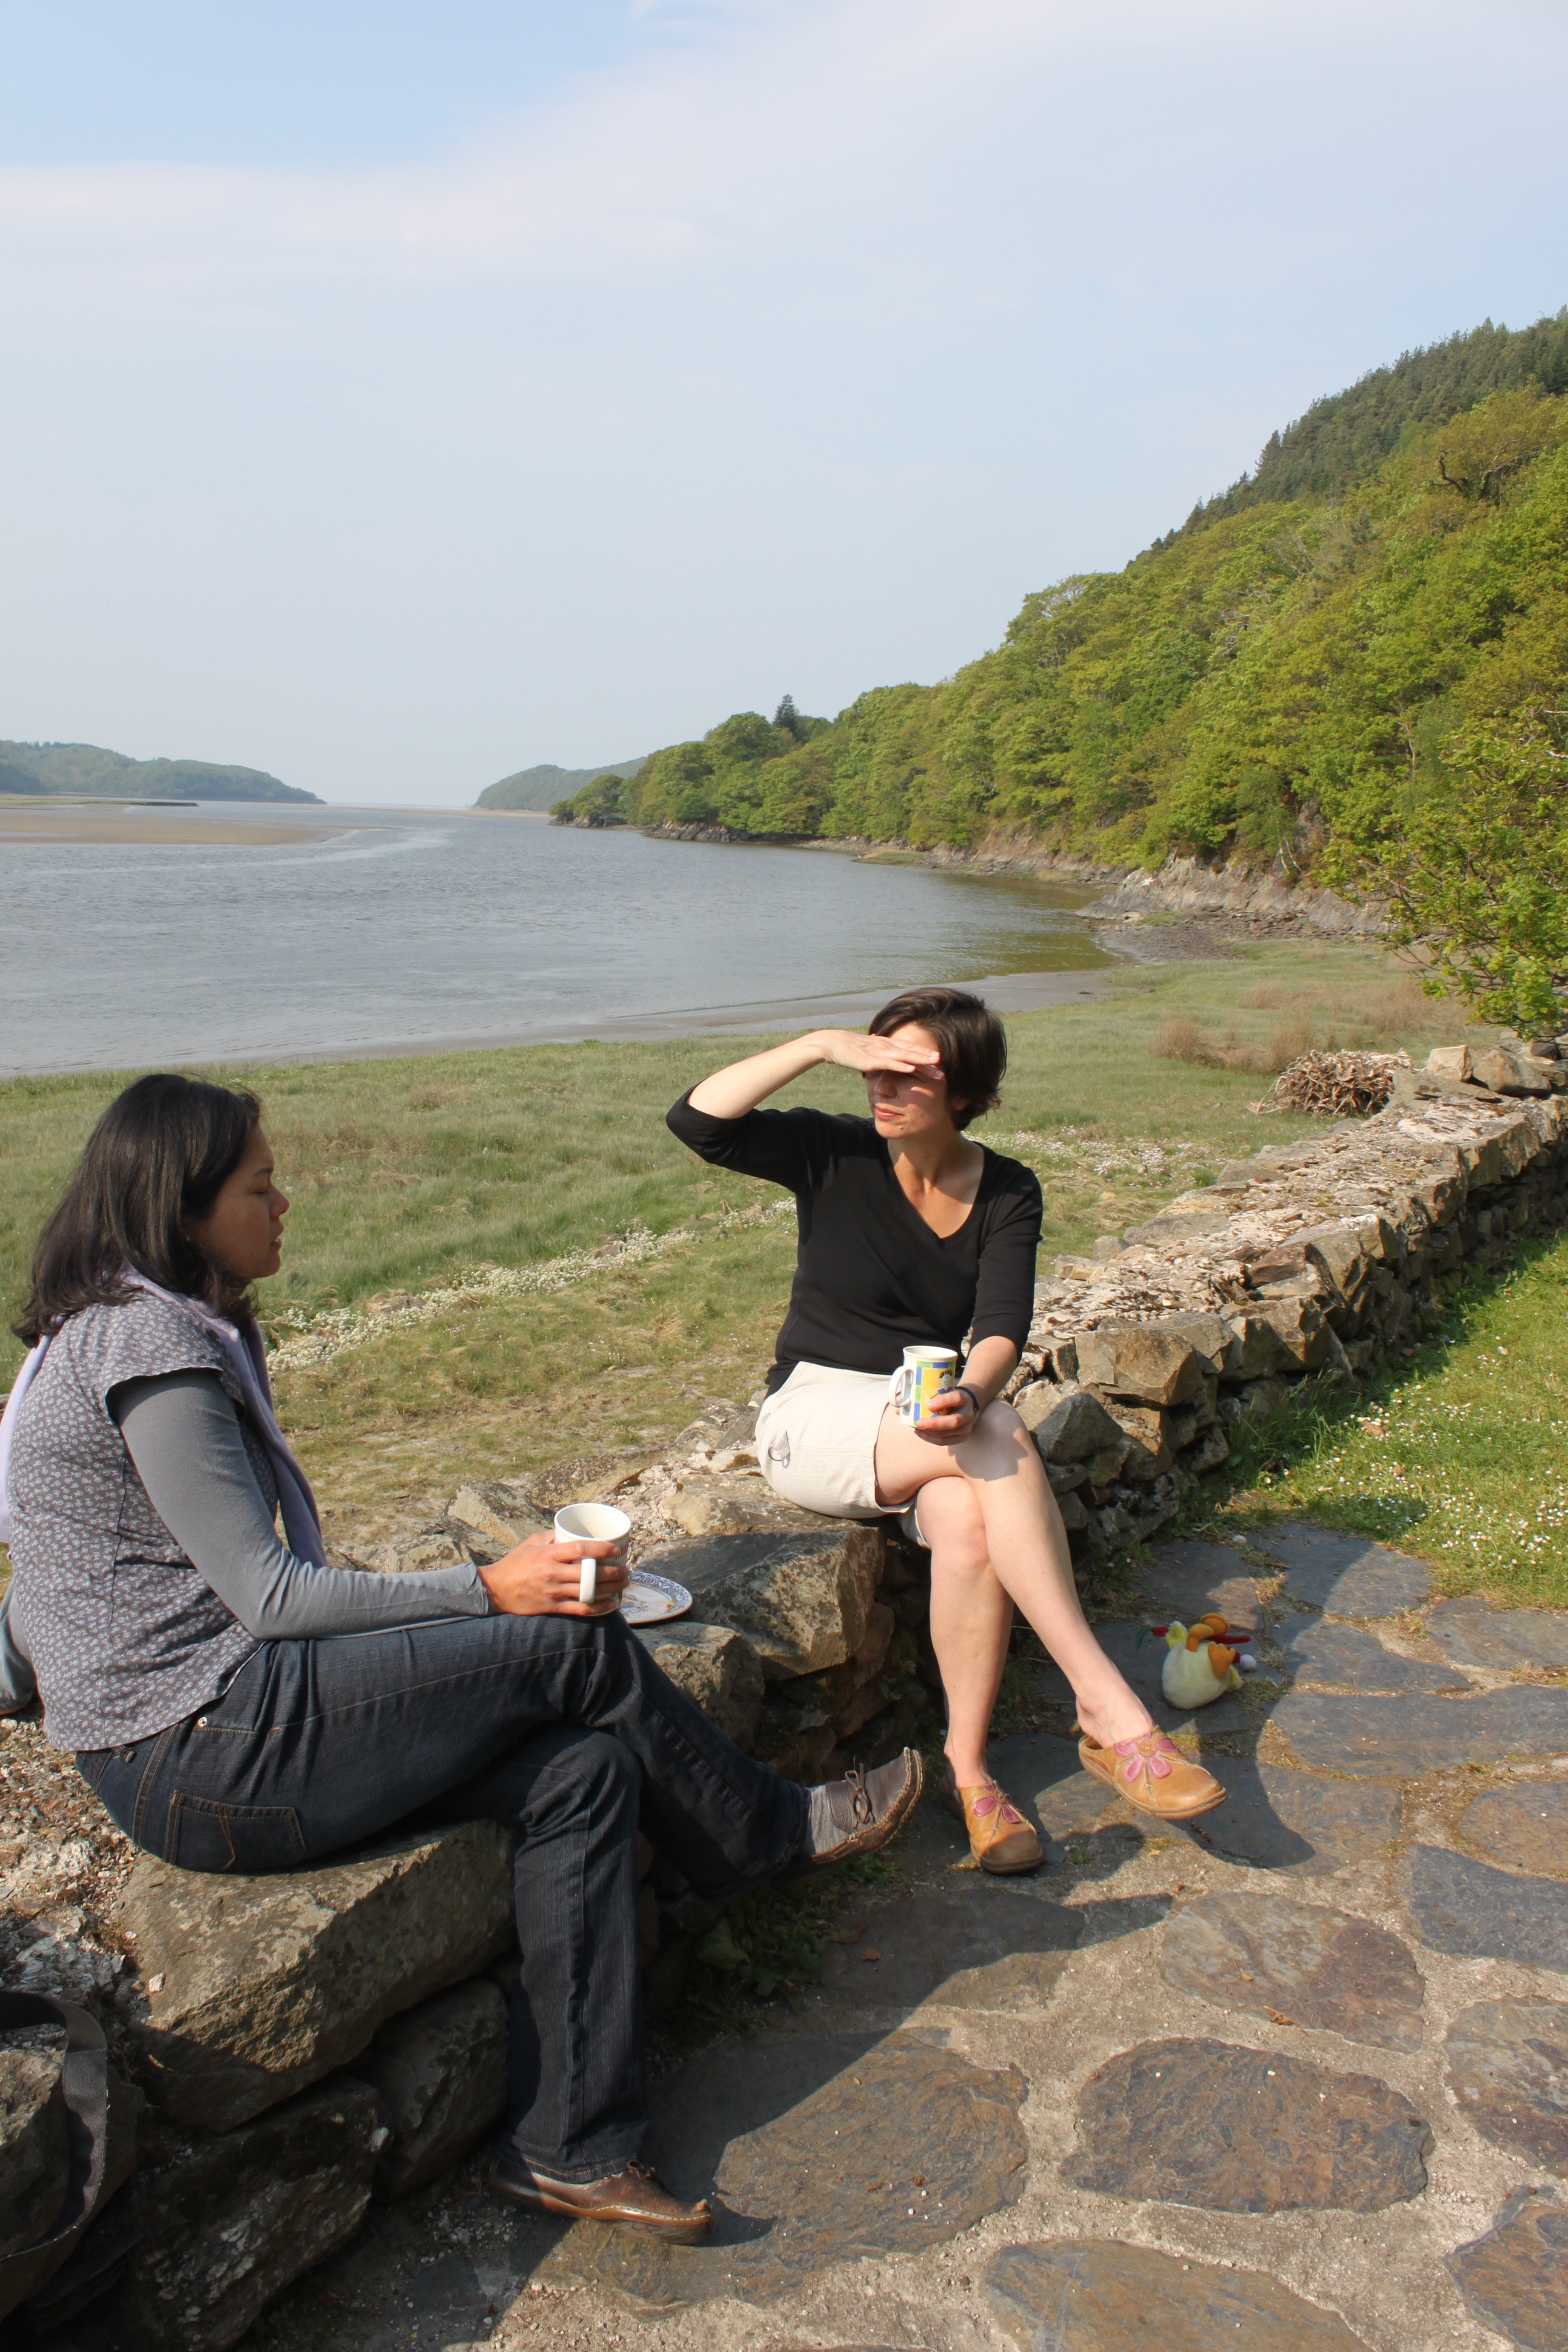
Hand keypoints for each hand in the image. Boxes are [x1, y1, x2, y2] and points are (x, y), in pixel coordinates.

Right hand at [478, 1533, 630, 1617]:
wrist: (495, 1590)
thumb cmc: (515, 1563)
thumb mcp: (531, 1543)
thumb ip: (553, 1536)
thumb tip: (573, 1531)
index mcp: (549, 1554)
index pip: (581, 1549)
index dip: (603, 1549)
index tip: (617, 1550)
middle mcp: (552, 1573)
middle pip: (590, 1573)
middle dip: (613, 1572)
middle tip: (626, 1570)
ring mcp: (553, 1592)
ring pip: (589, 1592)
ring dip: (611, 1589)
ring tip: (623, 1585)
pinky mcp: (552, 1608)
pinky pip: (580, 1610)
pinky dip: (599, 1608)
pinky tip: (612, 1604)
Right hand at [813, 1027, 943, 1078]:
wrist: (831, 1043)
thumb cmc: (848, 1048)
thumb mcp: (866, 1049)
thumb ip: (876, 1050)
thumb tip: (882, 1049)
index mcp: (885, 1044)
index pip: (908, 1048)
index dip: (923, 1053)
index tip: (938, 1060)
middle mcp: (885, 1046)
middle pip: (911, 1052)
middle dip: (927, 1058)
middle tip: (943, 1064)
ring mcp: (879, 1052)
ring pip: (904, 1056)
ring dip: (920, 1060)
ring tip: (935, 1064)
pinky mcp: (870, 1061)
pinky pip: (889, 1064)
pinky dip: (901, 1066)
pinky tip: (911, 1070)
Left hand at [917, 1384, 978, 1447]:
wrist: (965, 1406)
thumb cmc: (949, 1398)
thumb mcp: (945, 1392)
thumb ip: (931, 1396)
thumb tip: (906, 1405)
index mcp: (964, 1398)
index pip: (956, 1399)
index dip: (942, 1402)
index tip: (928, 1405)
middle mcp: (967, 1414)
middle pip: (954, 1421)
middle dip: (934, 1424)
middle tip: (919, 1423)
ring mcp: (967, 1427)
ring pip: (948, 1434)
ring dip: (929, 1433)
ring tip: (916, 1428)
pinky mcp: (962, 1437)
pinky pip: (945, 1442)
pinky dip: (931, 1439)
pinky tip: (921, 1433)